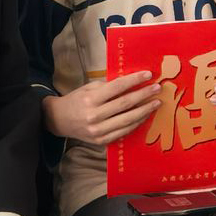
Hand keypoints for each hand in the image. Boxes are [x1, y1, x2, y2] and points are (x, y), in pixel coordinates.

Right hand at [45, 70, 160, 144]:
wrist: (58, 120)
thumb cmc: (76, 100)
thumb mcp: (88, 88)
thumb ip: (108, 86)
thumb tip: (132, 81)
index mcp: (90, 99)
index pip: (117, 87)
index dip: (134, 80)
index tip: (148, 74)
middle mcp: (94, 116)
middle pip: (125, 104)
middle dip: (144, 95)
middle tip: (157, 88)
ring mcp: (98, 130)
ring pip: (128, 120)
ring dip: (145, 110)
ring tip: (156, 103)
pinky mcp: (101, 140)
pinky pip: (124, 131)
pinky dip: (136, 123)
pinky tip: (144, 115)